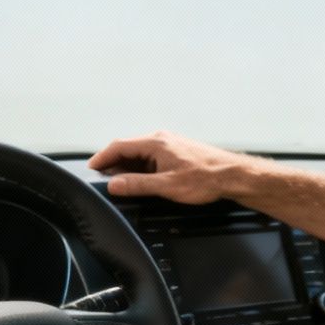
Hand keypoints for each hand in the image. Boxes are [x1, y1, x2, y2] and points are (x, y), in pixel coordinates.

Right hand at [86, 130, 247, 204]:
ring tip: (121, 183)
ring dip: (127, 167)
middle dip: (112, 164)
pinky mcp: (176, 152)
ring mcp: (169, 144)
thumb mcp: (167, 185)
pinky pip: (150, 157)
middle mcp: (161, 139)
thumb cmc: (206, 177)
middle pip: (127, 149)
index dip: (102, 158)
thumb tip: (114, 184)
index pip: (119, 146)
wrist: (233, 175)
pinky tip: (142, 180)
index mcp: (156, 143)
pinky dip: (140, 167)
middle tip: (102, 180)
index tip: (91, 168)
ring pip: (139, 153)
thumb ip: (137, 185)